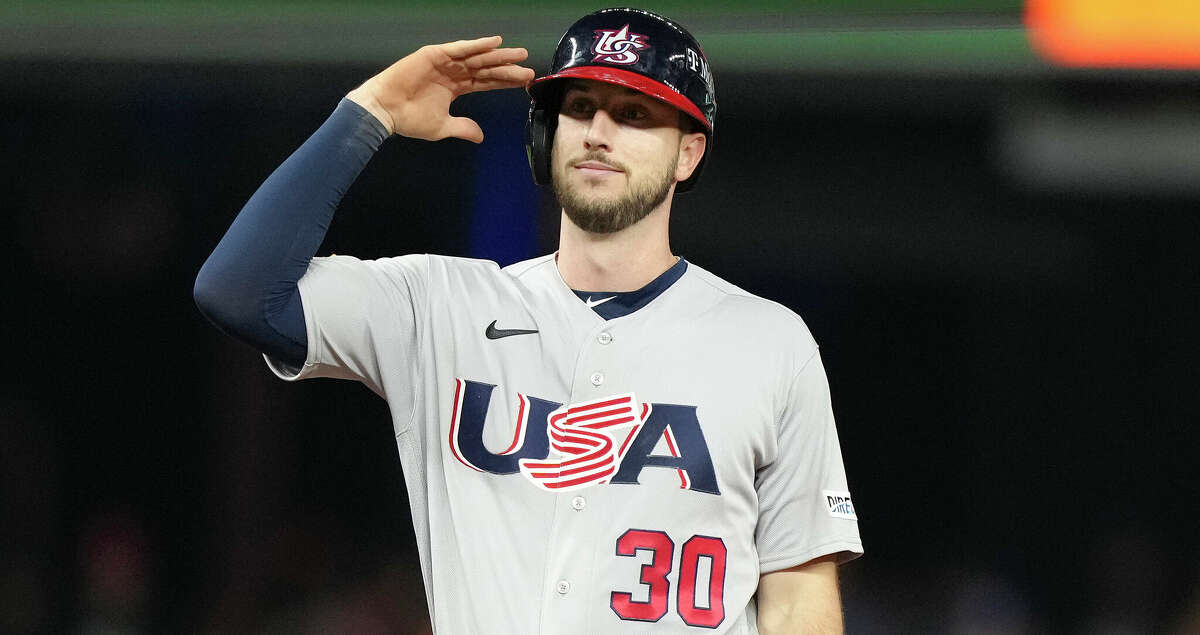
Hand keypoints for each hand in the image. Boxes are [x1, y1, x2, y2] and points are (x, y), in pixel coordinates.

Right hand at [346, 36, 535, 142]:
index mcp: (456, 87)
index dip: (505, 81)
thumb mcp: (442, 126)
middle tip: (529, 67)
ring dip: (498, 55)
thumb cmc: (409, 119)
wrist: (385, 111)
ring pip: (477, 57)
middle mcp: (453, 73)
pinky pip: (459, 49)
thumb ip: (462, 128)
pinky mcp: (434, 55)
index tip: (525, 82)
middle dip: (507, 67)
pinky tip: (494, 43)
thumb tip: (480, 137)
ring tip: (519, 54)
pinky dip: (476, 45)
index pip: (486, 82)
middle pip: (486, 68)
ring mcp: (444, 62)